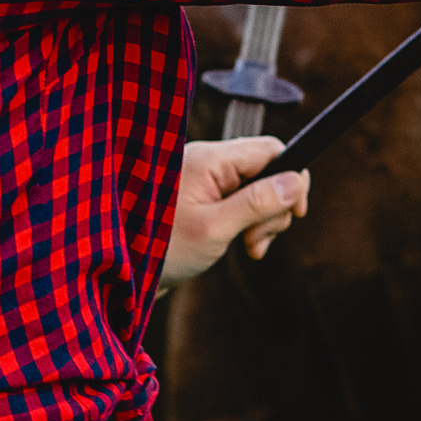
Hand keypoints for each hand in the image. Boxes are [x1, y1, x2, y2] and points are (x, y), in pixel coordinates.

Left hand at [159, 138, 309, 290]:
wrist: (124, 271)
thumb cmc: (162, 248)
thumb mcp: (214, 228)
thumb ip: (256, 203)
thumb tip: (296, 181)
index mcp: (210, 159)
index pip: (270, 149)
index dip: (292, 177)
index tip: (296, 213)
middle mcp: (209, 163)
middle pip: (267, 171)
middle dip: (274, 207)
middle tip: (257, 240)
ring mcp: (206, 182)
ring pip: (257, 190)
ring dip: (263, 221)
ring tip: (250, 247)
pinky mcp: (204, 201)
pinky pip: (241, 204)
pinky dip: (250, 225)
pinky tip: (246, 247)